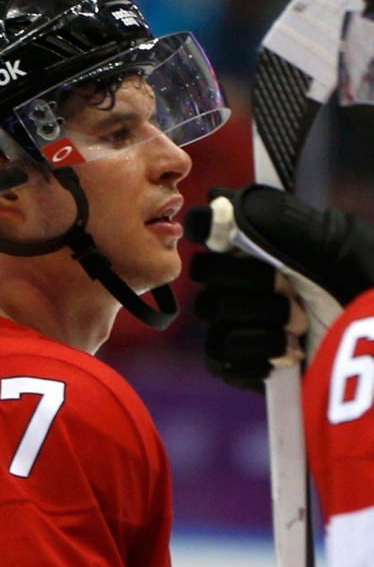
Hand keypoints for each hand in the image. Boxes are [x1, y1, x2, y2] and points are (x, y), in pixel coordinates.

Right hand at [185, 184, 373, 389]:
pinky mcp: (238, 364)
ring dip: (265, 321)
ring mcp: (237, 322)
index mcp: (264, 241)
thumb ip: (278, 218)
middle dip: (255, 283)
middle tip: (293, 291)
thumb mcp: (333, 243)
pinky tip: (289, 352)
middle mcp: (244, 278)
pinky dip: (260, 353)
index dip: (211, 228)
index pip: (208, 224)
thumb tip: (220, 202)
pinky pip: (221, 356)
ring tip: (301, 328)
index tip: (227, 235)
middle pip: (208, 271)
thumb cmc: (362, 290)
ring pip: (216, 313)